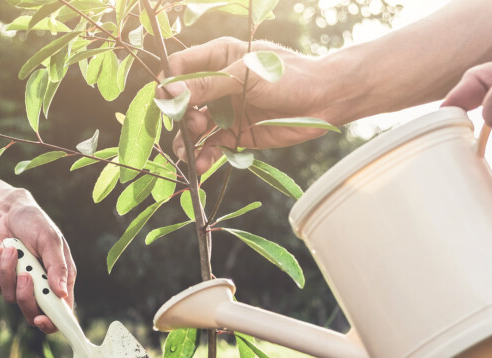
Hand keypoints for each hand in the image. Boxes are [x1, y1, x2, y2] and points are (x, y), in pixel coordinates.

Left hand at [0, 189, 76, 334]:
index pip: (61, 313)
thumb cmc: (36, 223)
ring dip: (8, 272)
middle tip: (24, 275)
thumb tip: (62, 293)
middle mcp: (43, 287)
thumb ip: (57, 266)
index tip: (40, 319)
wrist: (9, 213)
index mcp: (62, 281)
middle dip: (25, 296)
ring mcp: (23, 285)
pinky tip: (3, 250)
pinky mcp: (5, 279)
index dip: (52, 323)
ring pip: (11, 298)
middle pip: (33, 312)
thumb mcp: (50, 240)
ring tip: (12, 250)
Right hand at [165, 38, 342, 173]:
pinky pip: (212, 147)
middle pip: (183, 101)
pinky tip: (201, 166)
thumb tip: (169, 91)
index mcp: (219, 58)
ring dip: (187, 142)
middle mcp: (218, 84)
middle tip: (193, 125)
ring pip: (194, 129)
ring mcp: (226, 111)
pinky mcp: (236, 135)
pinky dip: (204, 157)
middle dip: (180, 117)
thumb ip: (207, 85)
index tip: (167, 100)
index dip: (170, 83)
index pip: (181, 67)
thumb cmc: (289, 77)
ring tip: (189, 153)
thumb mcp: (245, 76)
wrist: (324, 101)